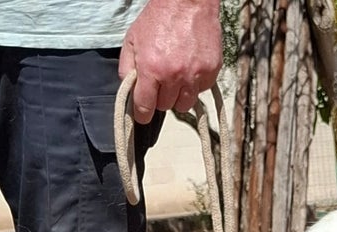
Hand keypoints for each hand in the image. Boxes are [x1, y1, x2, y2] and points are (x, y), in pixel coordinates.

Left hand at [119, 0, 221, 122]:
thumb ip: (126, 68)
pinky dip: (195, 84)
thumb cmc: (158, 19)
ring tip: (176, 78)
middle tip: (161, 82)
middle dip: (161, 97)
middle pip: (165, 107)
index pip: (145, 107)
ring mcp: (194, 75)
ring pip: (184, 105)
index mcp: (151, 69)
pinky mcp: (210, 72)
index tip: (143, 114)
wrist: (187, 1)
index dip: (142, 114)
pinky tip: (190, 68)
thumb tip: (129, 92)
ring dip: (178, 96)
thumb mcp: (132, 40)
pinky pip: (201, 91)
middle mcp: (173, 76)